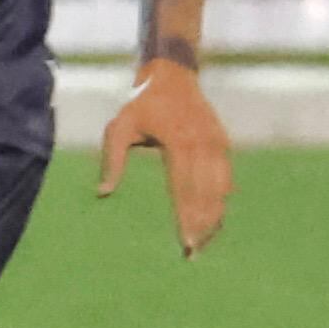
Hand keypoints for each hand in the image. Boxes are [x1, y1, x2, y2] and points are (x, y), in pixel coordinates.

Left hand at [97, 58, 231, 256]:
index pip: (185, 189)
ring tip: (205, 243)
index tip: (184, 244)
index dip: (186, 218)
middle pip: (207, 194)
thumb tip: (103, 193)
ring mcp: (217, 142)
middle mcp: (202, 143)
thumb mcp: (119, 126)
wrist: (173, 73)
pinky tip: (215, 221)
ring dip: (215, 217)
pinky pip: (225, 178)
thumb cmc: (141, 103)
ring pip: (221, 189)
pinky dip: (221, 200)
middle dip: (202, 226)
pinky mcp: (223, 142)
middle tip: (193, 254)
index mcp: (178, 141)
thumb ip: (112, 160)